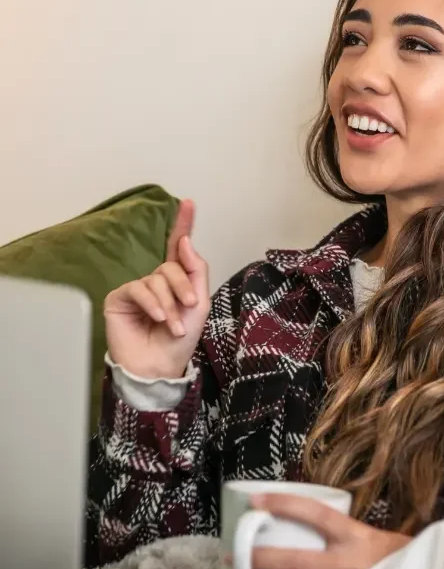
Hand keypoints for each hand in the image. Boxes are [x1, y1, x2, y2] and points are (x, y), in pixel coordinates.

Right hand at [104, 199, 210, 378]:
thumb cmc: (180, 339)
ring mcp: (137, 288)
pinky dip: (152, 303)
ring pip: (157, 279)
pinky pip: (138, 289)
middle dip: (183, 287)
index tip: (188, 202)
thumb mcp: (199, 303)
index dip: (183, 224)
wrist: (160, 366)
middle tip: (190, 307)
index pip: (178, 248)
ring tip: (174, 325)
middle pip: (171, 266)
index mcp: (175, 280)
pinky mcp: (119, 298)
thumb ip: (195, 270)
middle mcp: (155, 280)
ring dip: (170, 303)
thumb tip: (184, 241)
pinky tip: (157, 318)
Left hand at [228, 494, 411, 568]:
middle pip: (296, 561)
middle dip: (259, 560)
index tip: (255, 500)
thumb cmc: (394, 555)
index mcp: (355, 535)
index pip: (314, 514)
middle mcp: (349, 563)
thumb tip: (295, 520)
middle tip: (232, 556)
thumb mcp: (370, 534)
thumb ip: (338, 532)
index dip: (284, 505)